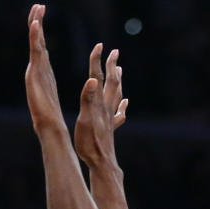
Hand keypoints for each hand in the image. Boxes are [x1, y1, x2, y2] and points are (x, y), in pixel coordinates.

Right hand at [25, 4, 65, 135]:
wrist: (49, 127)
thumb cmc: (51, 117)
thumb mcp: (51, 97)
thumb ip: (48, 86)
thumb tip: (48, 83)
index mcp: (44, 73)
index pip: (41, 47)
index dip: (40, 32)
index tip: (41, 15)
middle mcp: (38, 70)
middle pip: (36, 42)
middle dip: (36, 23)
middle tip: (38, 5)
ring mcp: (35, 72)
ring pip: (36, 44)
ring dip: (36, 26)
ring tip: (37, 10)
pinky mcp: (35, 75)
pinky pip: (36, 52)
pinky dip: (34, 37)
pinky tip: (35, 25)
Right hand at [74, 44, 127, 165]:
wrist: (102, 163)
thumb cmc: (91, 143)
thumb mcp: (85, 120)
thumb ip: (88, 99)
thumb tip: (91, 79)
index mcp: (99, 104)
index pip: (98, 77)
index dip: (98, 61)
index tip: (100, 45)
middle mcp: (107, 108)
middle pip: (112, 83)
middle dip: (112, 66)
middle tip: (115, 52)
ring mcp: (111, 118)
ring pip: (117, 95)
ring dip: (118, 81)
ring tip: (119, 71)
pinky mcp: (111, 128)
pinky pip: (119, 113)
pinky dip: (122, 105)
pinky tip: (125, 104)